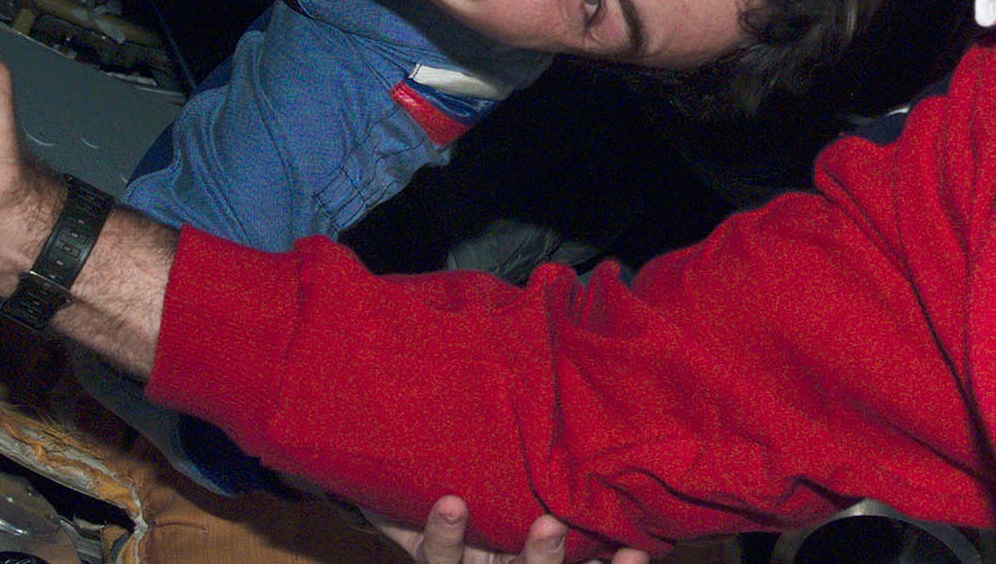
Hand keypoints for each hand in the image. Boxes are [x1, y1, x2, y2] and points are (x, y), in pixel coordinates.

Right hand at [380, 497, 650, 563]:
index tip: (453, 501)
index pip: (439, 558)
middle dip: (536, 556)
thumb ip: (391, 495)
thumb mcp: (410, 523)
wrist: (480, 561)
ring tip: (622, 553)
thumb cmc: (440, 535)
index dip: (444, 534)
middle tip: (550, 524)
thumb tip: (358, 444)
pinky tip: (637, 554)